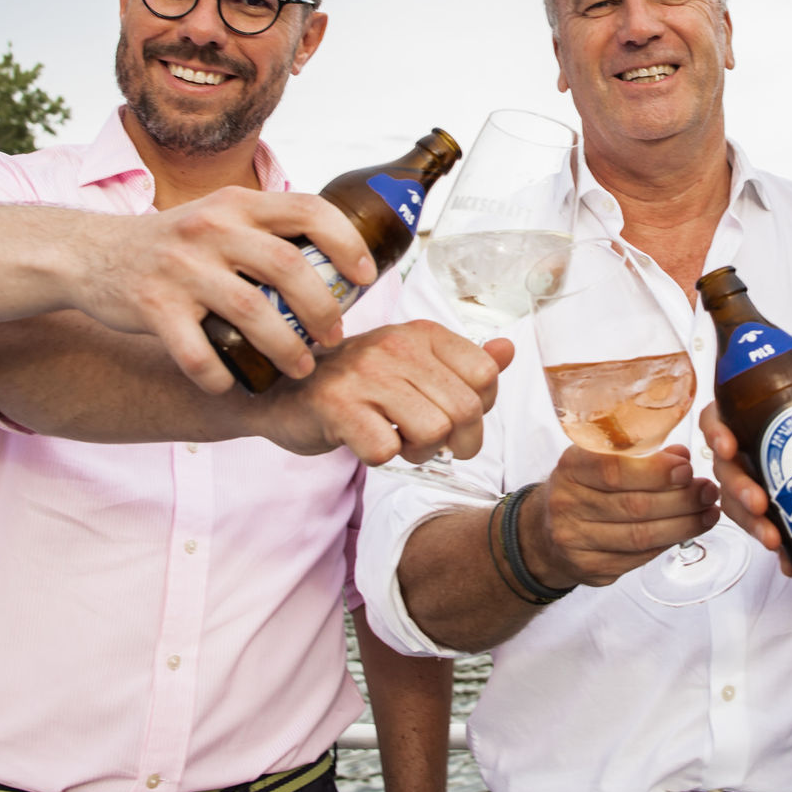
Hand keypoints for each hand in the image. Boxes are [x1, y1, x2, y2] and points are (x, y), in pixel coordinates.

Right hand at [67, 187, 375, 392]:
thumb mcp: (219, 217)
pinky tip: (233, 384)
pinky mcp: (151, 306)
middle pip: (287, 266)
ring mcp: (180, 267)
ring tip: (299, 368)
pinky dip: (220, 375)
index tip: (366, 275)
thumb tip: (336, 261)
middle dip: (321, 307)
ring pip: (250, 311)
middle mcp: (211, 228)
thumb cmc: (174, 244)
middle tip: (334, 336)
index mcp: (236, 204)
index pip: (307, 208)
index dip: (346, 241)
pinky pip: (197, 351)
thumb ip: (265, 231)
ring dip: (284, 347)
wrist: (91, 254)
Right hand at [259, 321, 510, 464]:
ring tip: (397, 440)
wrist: (282, 392)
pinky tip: (367, 441)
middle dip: (456, 442)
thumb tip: (509, 349)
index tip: (453, 416)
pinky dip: (382, 458)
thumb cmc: (357, 384)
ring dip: (419, 452)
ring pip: (433, 432)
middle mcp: (395, 346)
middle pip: (465, 410)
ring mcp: (364, 374)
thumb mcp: (413, 365)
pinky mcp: (336, 407)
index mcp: (421, 333)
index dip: (479, 408)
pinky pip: (386, 449)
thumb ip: (463, 362)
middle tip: (426, 442)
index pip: (485, 374)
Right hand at [518, 444, 720, 588]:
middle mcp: (567, 504)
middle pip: (634, 506)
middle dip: (681, 499)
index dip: (655, 471)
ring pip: (640, 536)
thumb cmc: (581, 488)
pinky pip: (638, 558)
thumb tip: (682, 456)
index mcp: (570, 468)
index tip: (687, 468)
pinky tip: (687, 532)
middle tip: (709, 490)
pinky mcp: (588, 568)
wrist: (543, 533)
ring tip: (709, 512)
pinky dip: (668, 543)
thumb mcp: (597, 461)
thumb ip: (637, 456)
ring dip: (683, 525)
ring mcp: (575, 541)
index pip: (613, 469)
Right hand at [698, 397, 791, 577]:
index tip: (728, 447)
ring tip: (772, 538)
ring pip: (734, 505)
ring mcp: (748, 488)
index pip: (716, 421)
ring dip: (749, 522)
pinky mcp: (762, 518)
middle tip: (758, 502)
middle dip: (737, 488)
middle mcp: (742, 457)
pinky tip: (786, 560)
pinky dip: (772, 543)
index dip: (714, 432)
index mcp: (749, 424)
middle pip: (723, 469)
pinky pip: (757, 532)